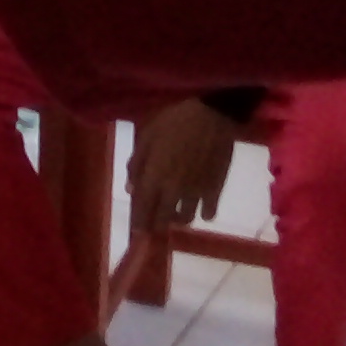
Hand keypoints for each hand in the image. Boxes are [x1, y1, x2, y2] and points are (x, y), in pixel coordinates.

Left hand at [128, 98, 240, 232]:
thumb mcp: (148, 136)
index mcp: (153, 175)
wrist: (213, 115)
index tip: (137, 230)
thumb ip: (136, 163)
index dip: (138, 222)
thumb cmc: (176, 121)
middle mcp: (173, 190)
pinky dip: (204, 214)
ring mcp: (195, 192)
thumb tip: (130, 188)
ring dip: (179, 219)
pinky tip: (201, 208)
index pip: (142, 208)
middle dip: (157, 225)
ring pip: (185, 219)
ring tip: (178, 213)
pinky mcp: (215, 190)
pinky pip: (209, 213)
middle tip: (156, 223)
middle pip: (163, 219)